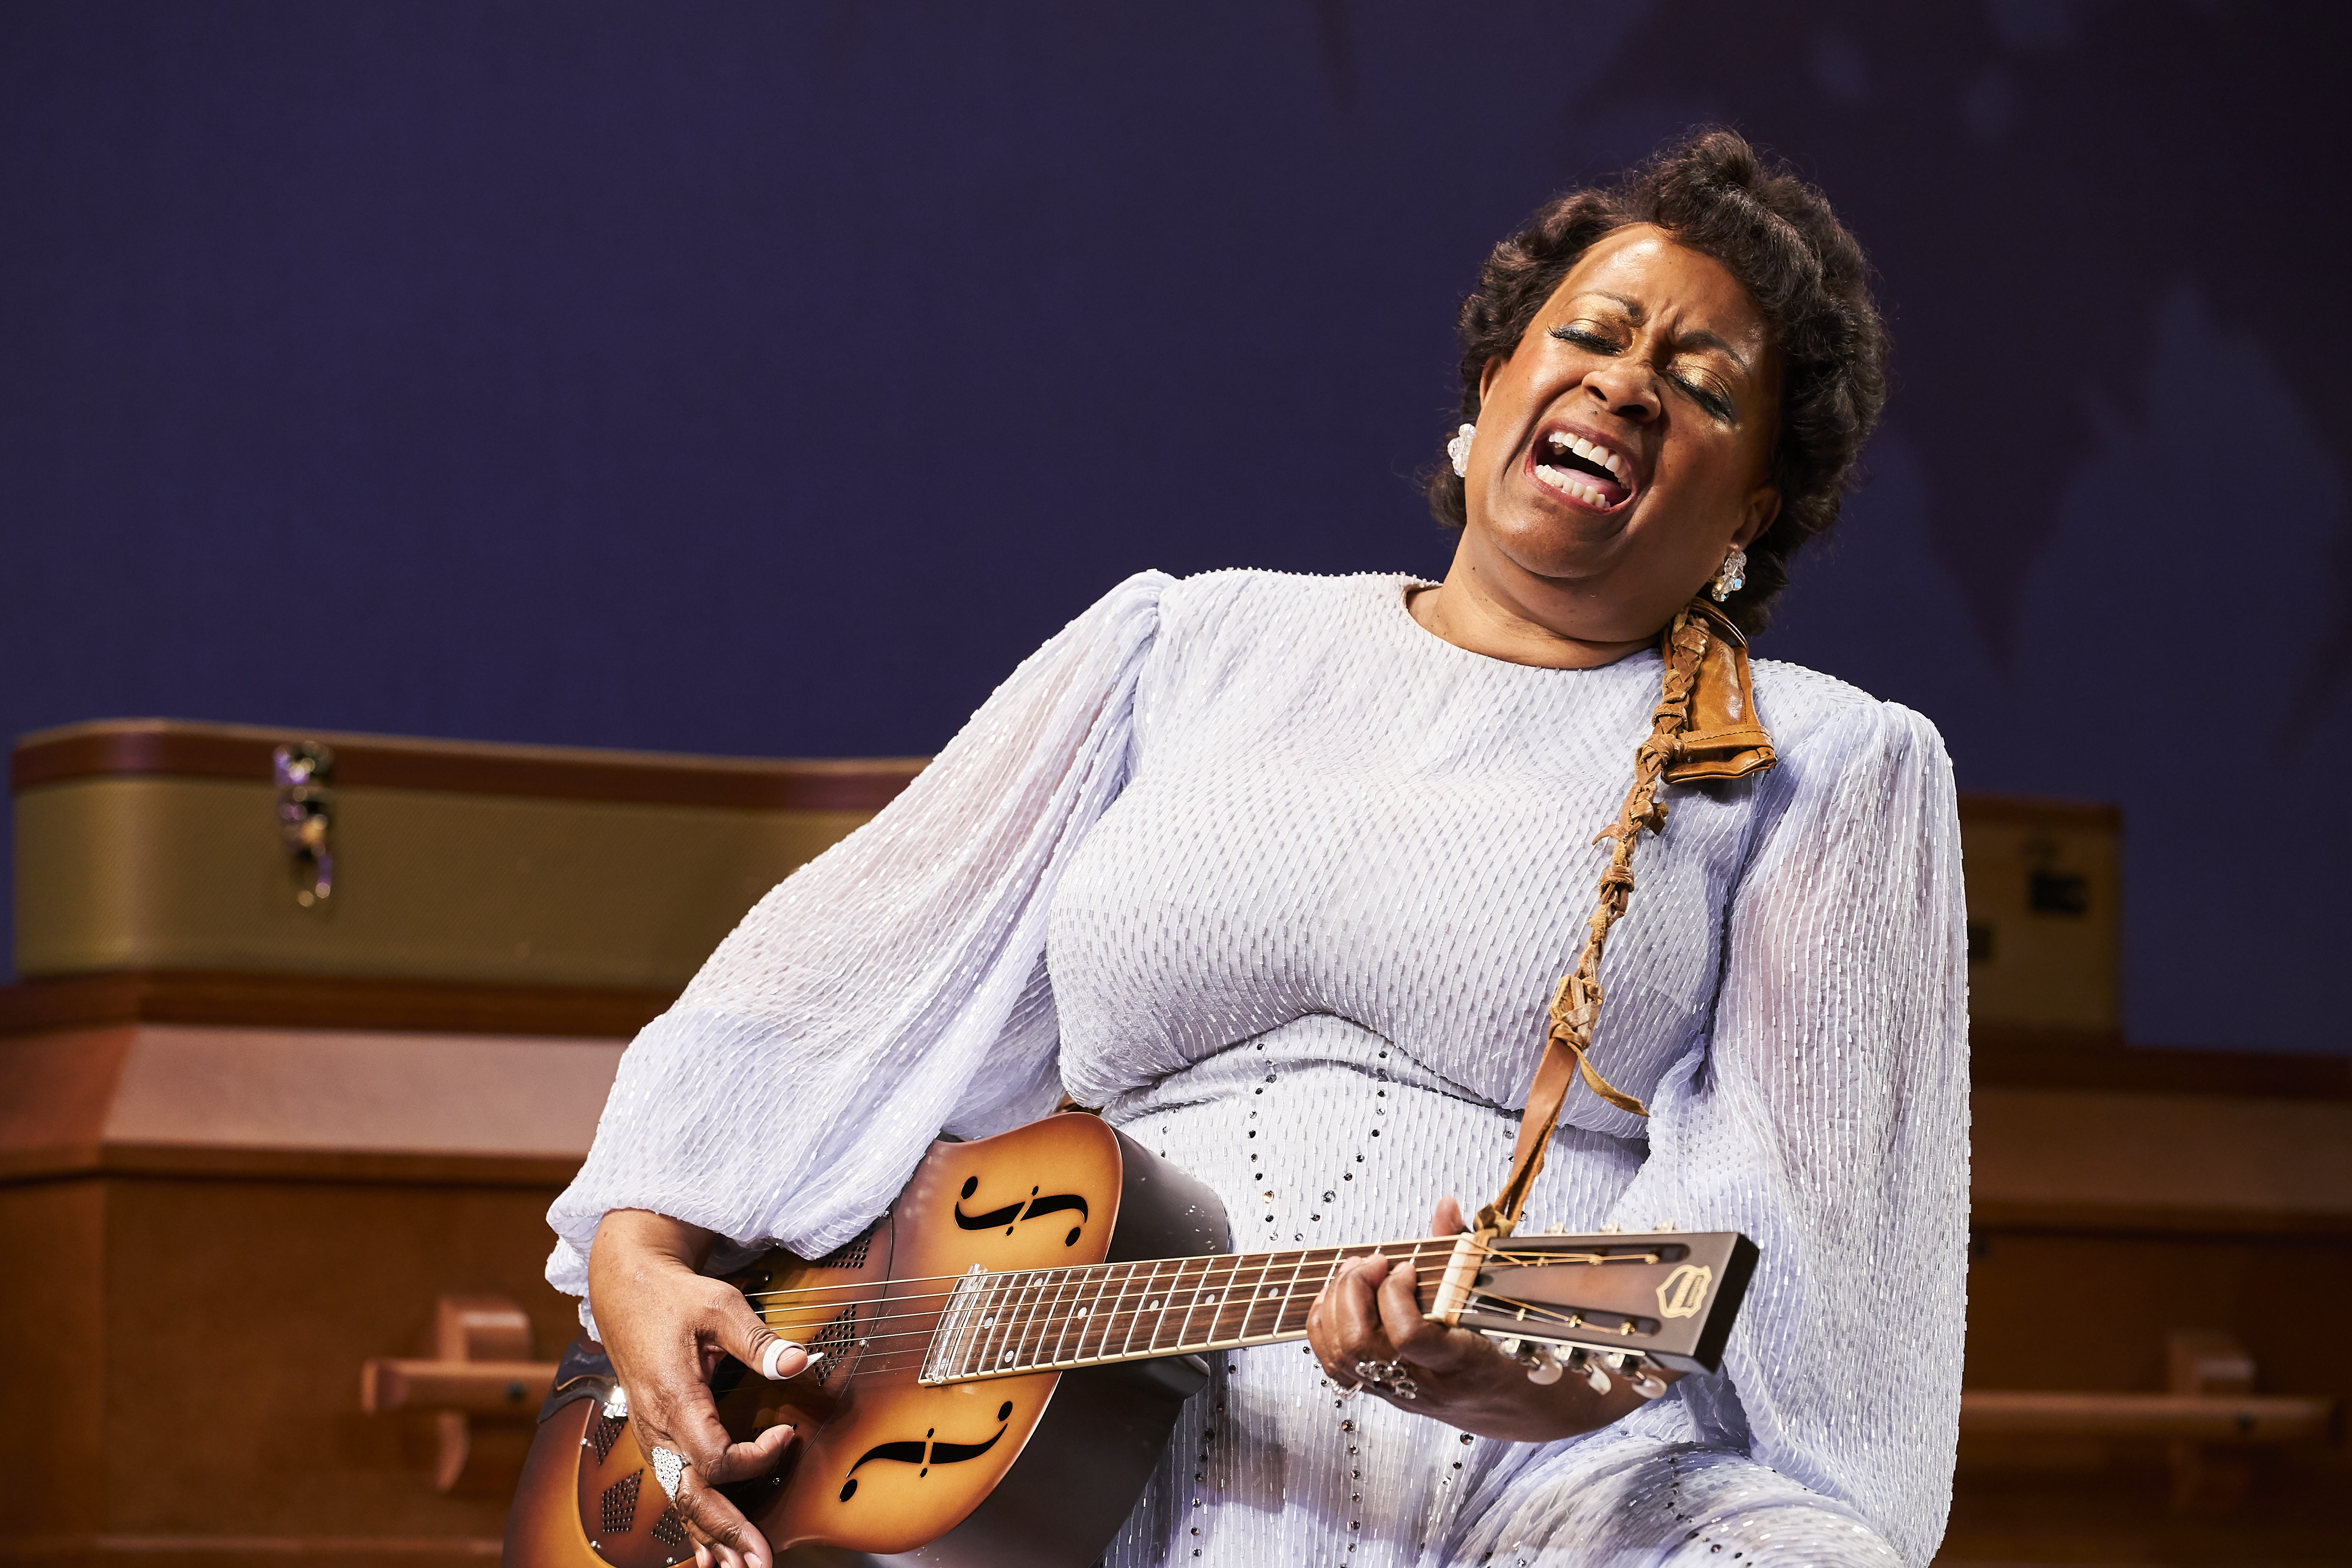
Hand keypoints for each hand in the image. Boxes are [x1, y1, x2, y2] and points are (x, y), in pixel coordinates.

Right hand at [587, 1209, 812, 1567]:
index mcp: (672, 1397)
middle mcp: (656, 1425)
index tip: (786, 1435)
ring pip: (679, 1498)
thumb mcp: (719, 1305)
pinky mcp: (653, 1434)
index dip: (755, 1458)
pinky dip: (690, 1521)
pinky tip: (707, 1550)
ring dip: (710, 1535)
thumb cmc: (671, 1293)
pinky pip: (671, 1487)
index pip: (714, 1456)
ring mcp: (650, 1434)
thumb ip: (759, 1340)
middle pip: (692, 1494)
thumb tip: (798, 1361)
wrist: (624, 1286)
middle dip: (727, 1531)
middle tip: (759, 1562)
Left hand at [1303, 1196, 1678, 1442]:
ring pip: (1342, 1358)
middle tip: (1374, 1263)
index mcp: (1462, 1363)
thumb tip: (1444, 1204)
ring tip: (1355, 1275)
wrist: (1530, 1411)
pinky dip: (1326, 1329)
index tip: (1406, 1266)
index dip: (1395, 1296)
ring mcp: (1403, 1394)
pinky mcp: (1389, 1395)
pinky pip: (1338, 1368)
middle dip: (1353, 1291)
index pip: (1409, 1337)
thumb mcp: (1506, 1301)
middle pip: (1361, 1345)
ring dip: (1336, 1306)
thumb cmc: (1522, 1350)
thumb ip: (1466, 1251)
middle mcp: (1426, 1385)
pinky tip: (1340, 1301)